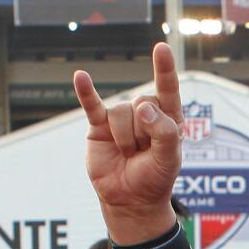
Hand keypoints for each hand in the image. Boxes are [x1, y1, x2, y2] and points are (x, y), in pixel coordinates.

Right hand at [73, 44, 182, 243]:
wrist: (130, 200)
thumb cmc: (154, 178)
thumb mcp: (169, 159)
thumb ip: (164, 132)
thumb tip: (143, 108)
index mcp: (168, 118)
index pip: (168, 90)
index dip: (164, 70)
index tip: (160, 48)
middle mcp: (145, 113)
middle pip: (143, 102)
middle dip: (144, 131)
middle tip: (144, 152)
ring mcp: (121, 118)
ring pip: (121, 112)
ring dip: (125, 138)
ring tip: (128, 153)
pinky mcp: (99, 126)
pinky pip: (91, 106)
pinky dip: (85, 92)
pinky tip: (80, 77)